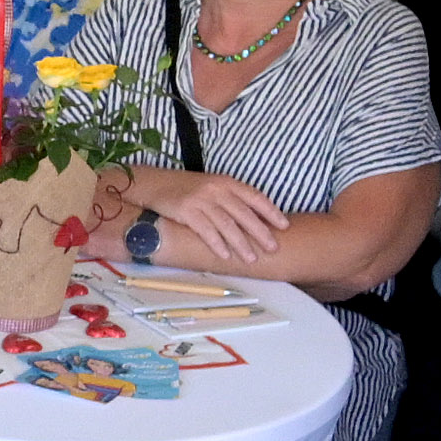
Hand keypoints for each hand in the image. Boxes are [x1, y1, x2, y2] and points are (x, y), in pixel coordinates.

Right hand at [137, 170, 288, 269]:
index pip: (255, 197)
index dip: (271, 211)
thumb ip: (230, 199)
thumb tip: (252, 220)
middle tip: (273, 248)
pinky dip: (217, 244)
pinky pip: (206, 230)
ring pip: (227, 224)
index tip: (284, 225)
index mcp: (227, 182)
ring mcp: (201, 200)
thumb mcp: (211, 187)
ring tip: (251, 258)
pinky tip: (225, 255)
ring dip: (241, 243)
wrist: (155, 184)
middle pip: (244, 213)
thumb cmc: (186, 189)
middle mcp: (217, 190)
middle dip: (260, 232)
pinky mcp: (186, 211)